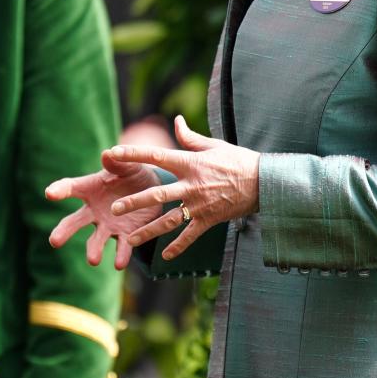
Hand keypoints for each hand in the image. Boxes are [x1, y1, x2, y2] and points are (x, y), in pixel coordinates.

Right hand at [46, 160, 160, 268]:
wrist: (154, 188)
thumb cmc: (134, 173)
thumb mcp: (128, 165)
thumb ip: (118, 162)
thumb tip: (108, 153)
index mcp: (90, 189)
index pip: (70, 188)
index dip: (59, 190)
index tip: (49, 193)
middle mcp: (94, 210)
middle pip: (75, 221)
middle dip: (65, 231)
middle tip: (54, 241)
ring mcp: (109, 225)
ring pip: (96, 240)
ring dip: (94, 249)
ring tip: (93, 260)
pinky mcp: (126, 235)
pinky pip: (122, 247)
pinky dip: (121, 255)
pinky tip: (119, 264)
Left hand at [102, 115, 259, 260]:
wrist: (264, 182)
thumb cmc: (238, 160)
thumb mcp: (214, 145)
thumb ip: (190, 138)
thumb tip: (176, 121)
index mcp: (190, 163)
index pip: (156, 156)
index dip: (133, 154)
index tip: (112, 153)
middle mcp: (191, 185)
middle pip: (157, 194)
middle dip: (134, 202)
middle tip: (115, 209)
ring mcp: (199, 205)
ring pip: (169, 220)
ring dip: (149, 231)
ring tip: (130, 240)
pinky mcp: (209, 220)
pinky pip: (190, 236)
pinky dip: (178, 246)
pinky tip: (164, 256)